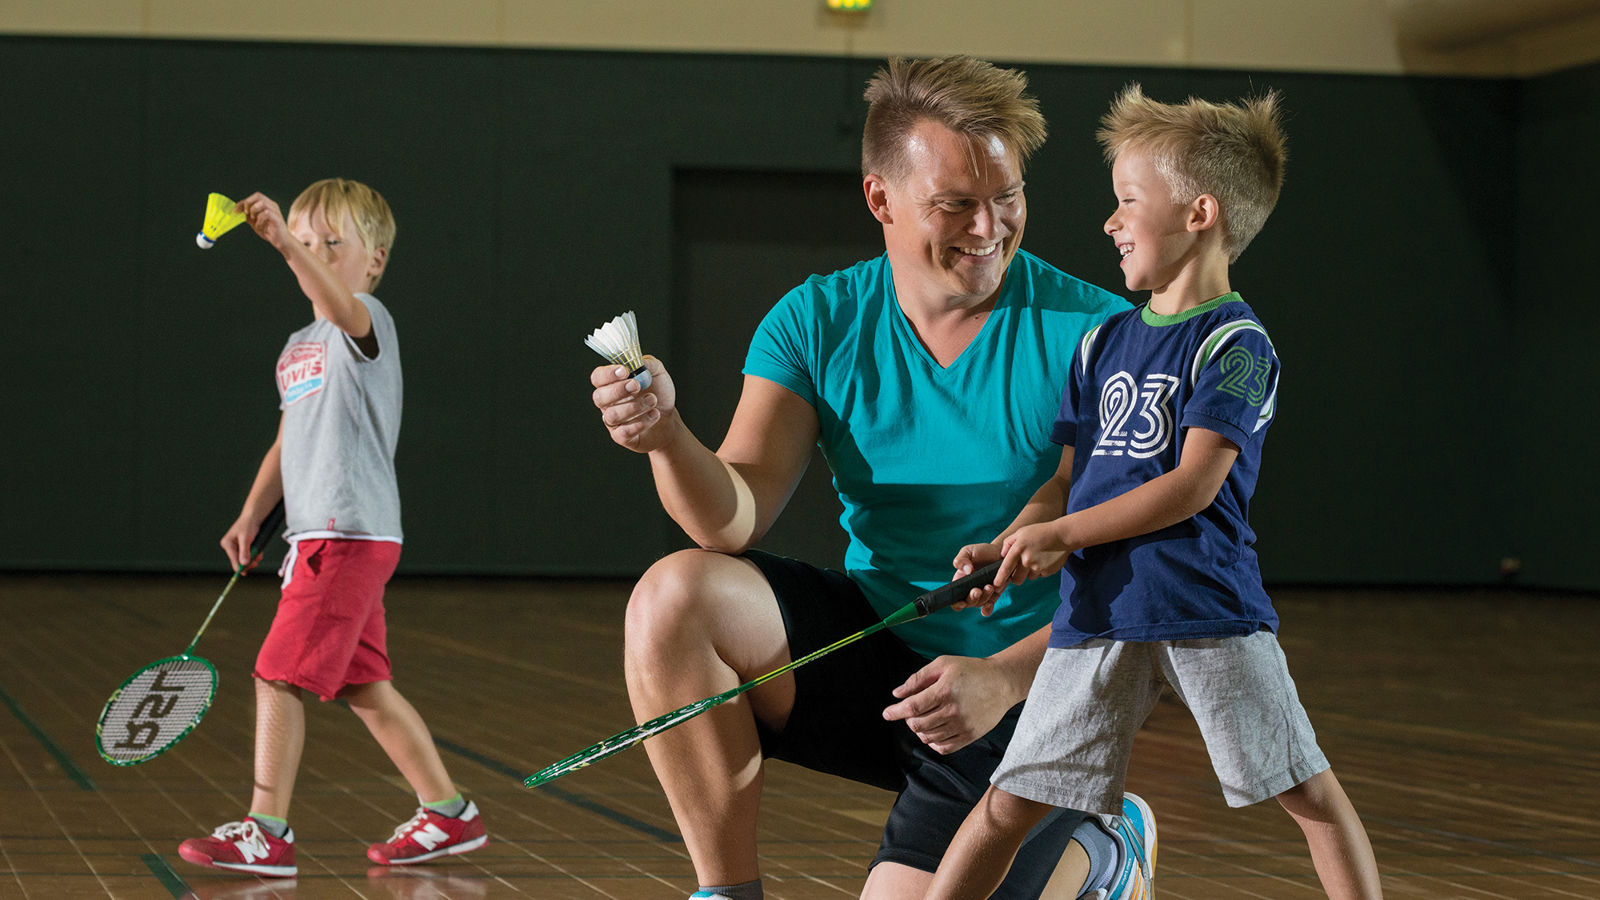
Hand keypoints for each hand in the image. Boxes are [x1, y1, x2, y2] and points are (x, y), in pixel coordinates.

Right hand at [220, 514, 266, 572]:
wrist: (254, 516)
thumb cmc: (248, 525)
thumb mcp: (246, 538)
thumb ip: (245, 551)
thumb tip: (244, 564)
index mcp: (227, 544)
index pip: (233, 559)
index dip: (239, 567)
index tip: (245, 573)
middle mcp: (230, 546)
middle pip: (238, 561)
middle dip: (249, 562)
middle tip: (256, 562)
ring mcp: (236, 547)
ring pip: (245, 559)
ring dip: (253, 558)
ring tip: (259, 555)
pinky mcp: (243, 547)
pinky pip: (248, 555)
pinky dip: (254, 555)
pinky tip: (259, 553)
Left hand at [235, 192, 290, 251]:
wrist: (281, 242)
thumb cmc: (269, 232)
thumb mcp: (255, 222)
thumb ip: (248, 216)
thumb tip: (238, 211)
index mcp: (267, 205)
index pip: (254, 197)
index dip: (243, 202)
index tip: (235, 210)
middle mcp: (272, 206)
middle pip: (258, 196)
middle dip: (248, 203)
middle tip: (245, 213)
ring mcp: (276, 211)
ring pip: (262, 203)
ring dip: (254, 211)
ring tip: (254, 220)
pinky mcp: (277, 219)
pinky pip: (266, 214)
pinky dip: (259, 221)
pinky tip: (260, 227)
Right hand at [591, 357, 676, 452]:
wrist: (669, 418)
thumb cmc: (658, 393)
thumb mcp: (657, 373)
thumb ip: (649, 364)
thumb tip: (640, 362)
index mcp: (611, 383)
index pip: (598, 377)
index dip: (607, 374)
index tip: (624, 371)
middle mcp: (607, 403)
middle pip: (599, 397)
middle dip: (618, 390)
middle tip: (637, 385)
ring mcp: (613, 421)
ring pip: (612, 415)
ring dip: (634, 407)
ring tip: (653, 400)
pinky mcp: (621, 437)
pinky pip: (623, 432)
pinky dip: (640, 423)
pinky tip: (654, 415)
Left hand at [882, 655, 1015, 754]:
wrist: (1002, 682)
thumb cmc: (972, 670)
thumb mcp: (943, 664)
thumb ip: (918, 678)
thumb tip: (897, 693)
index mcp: (945, 690)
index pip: (912, 707)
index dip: (895, 712)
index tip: (886, 714)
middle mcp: (953, 710)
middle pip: (918, 724)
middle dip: (908, 719)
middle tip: (912, 711)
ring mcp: (962, 725)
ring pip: (928, 737)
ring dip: (920, 729)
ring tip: (924, 718)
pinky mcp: (970, 736)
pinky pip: (944, 747)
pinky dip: (933, 742)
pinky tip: (934, 731)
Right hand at [951, 542, 1005, 615]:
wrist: (1001, 552)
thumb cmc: (982, 551)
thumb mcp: (968, 551)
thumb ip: (961, 559)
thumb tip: (966, 571)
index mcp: (960, 582)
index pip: (953, 598)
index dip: (956, 603)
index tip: (962, 602)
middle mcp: (969, 590)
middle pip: (967, 603)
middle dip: (972, 599)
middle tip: (977, 590)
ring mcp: (982, 594)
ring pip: (979, 604)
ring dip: (983, 598)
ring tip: (990, 586)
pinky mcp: (993, 596)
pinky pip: (988, 608)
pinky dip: (987, 609)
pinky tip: (990, 603)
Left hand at [999, 521, 1069, 583]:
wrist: (1062, 535)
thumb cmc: (1040, 532)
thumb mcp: (1021, 532)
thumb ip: (1008, 543)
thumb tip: (1002, 555)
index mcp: (1018, 549)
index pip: (1006, 568)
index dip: (1000, 578)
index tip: (996, 585)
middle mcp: (1027, 560)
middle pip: (1017, 579)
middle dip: (1016, 578)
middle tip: (1020, 570)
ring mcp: (1038, 567)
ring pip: (1029, 577)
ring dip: (1030, 572)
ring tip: (1037, 558)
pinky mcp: (1047, 571)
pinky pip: (1040, 575)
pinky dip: (1041, 570)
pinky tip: (1045, 559)